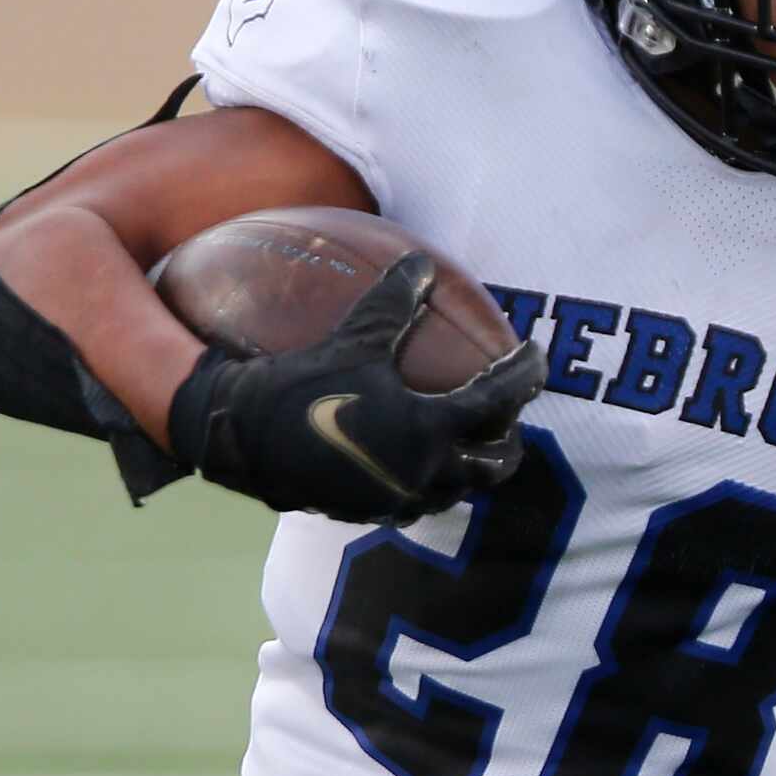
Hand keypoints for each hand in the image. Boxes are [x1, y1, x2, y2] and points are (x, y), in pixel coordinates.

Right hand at [168, 253, 546, 523]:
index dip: (524, 376)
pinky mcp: (372, 512)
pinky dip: (432, 482)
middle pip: (494, 466)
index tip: (533, 356)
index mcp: (429, 430)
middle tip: (510, 417)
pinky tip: (417, 461)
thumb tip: (420, 263)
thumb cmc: (299, 384)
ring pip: (458, 490)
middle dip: (509, 442)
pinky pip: (419, 502)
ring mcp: (399, 499)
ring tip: (468, 441)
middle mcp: (424, 473)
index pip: (499, 402)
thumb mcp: (353, 338)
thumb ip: (393, 301)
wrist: (241, 438)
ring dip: (471, 466)